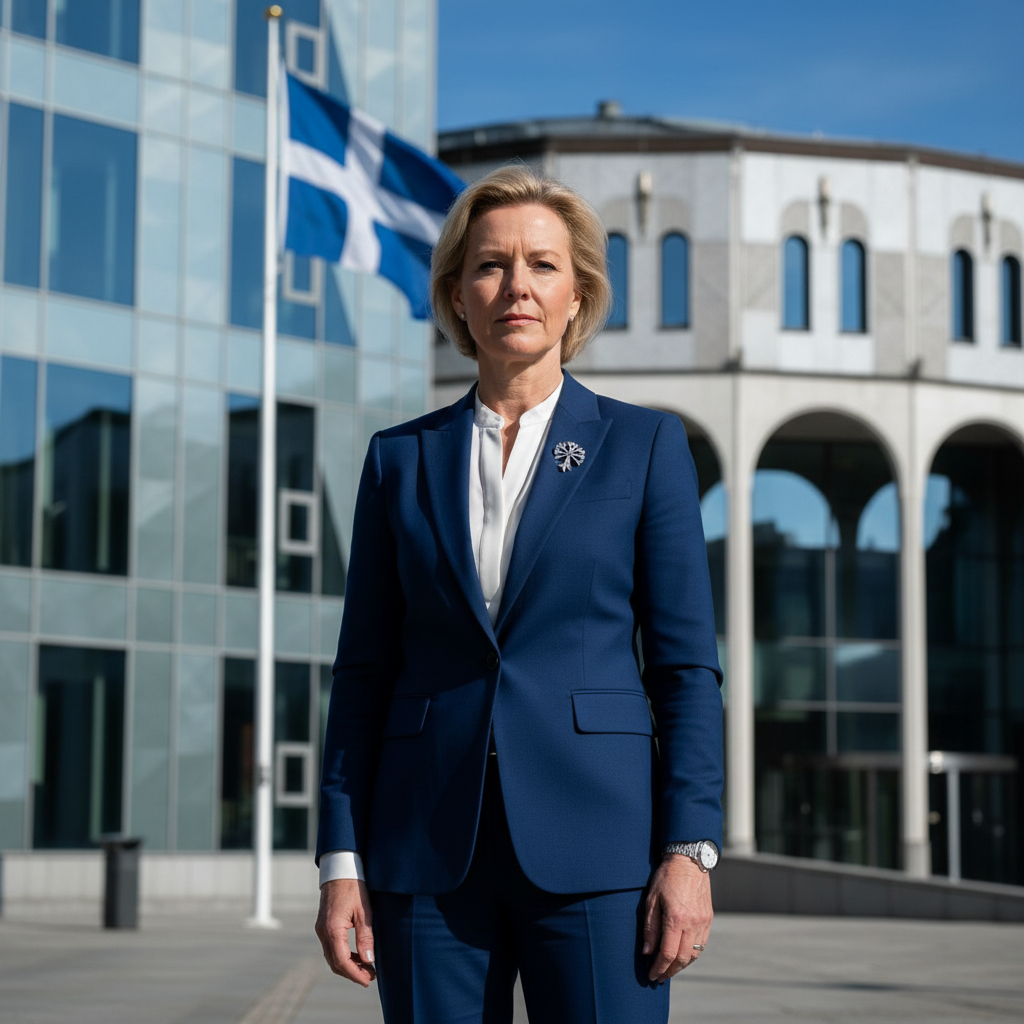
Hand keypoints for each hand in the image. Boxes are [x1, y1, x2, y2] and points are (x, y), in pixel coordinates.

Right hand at [315, 878, 376, 986]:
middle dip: (352, 973)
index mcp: (332, 929)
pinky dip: (343, 956)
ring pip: (332, 957)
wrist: (339, 869)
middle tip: (370, 977)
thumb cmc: (354, 886)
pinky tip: (356, 955)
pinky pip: (331, 948)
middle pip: (335, 963)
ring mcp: (321, 929)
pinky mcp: (323, 926)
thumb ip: (365, 936)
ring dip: (347, 966)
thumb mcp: (364, 910)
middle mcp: (323, 932)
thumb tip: (369, 960)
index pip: (342, 961)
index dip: (355, 974)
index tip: (368, 981)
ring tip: (366, 968)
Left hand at [642, 854, 712, 982]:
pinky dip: (691, 955)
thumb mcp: (652, 899)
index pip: (668, 954)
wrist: (689, 860)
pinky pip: (701, 945)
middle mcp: (692, 924)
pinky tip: (682, 956)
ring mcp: (703, 922)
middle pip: (683, 959)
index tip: (651, 975)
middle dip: (670, 971)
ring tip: (670, 969)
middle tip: (659, 977)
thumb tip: (648, 952)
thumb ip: (650, 928)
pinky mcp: (709, 919)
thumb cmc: (667, 877)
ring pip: (694, 955)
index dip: (659, 968)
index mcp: (676, 918)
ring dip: (682, 966)